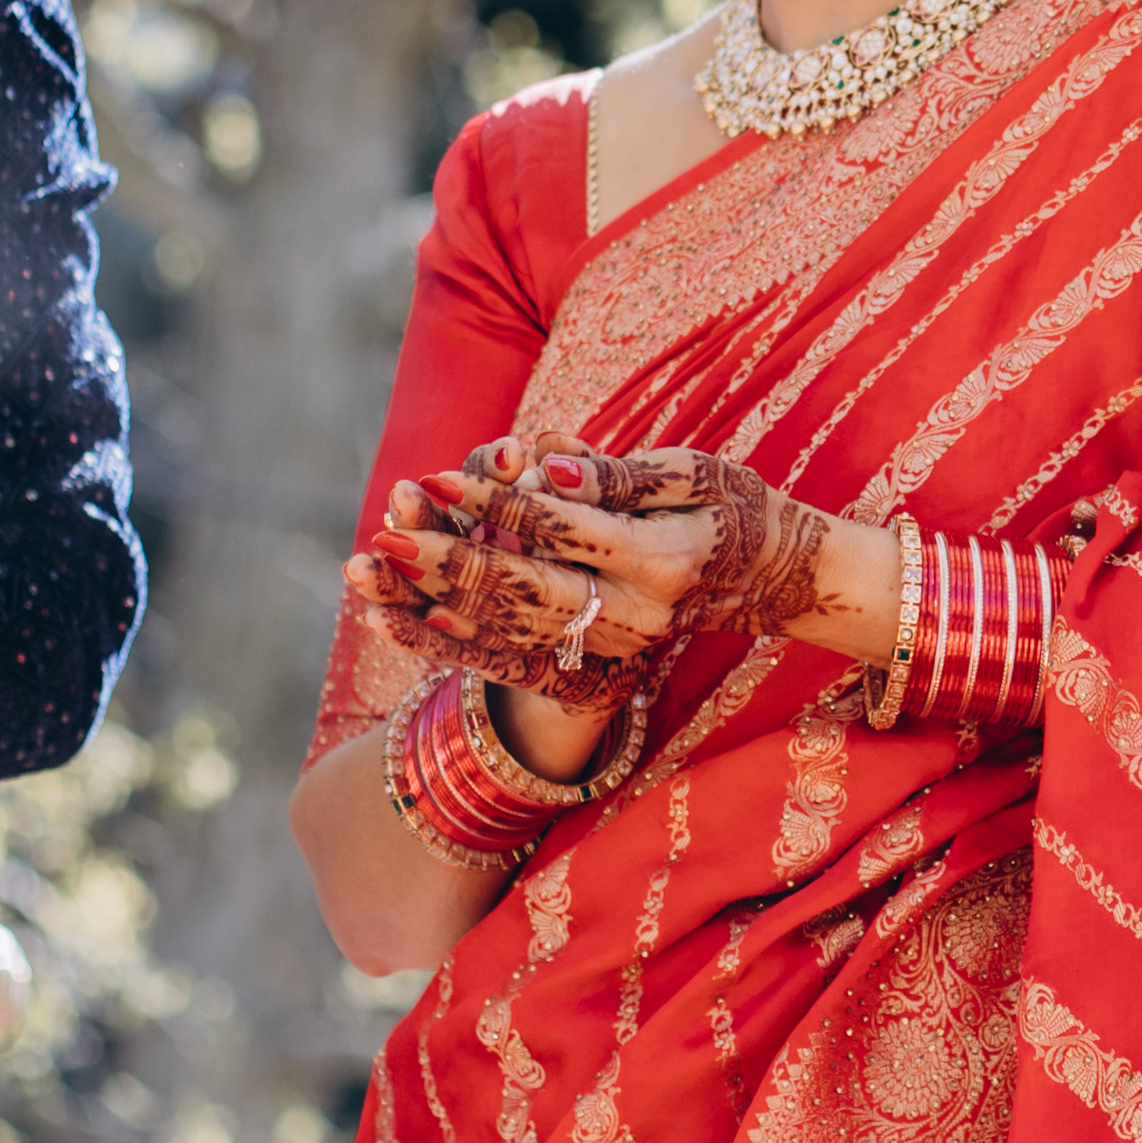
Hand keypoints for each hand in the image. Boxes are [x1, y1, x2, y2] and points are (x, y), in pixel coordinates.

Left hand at [340, 434, 862, 725]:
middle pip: (522, 592)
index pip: (562, 532)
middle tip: (384, 530)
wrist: (774, 582)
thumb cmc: (733, 507)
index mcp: (662, 562)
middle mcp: (635, 620)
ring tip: (366, 573)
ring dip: (427, 603)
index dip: (496, 505)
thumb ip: (616, 476)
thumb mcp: (692, 472)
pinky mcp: (597, 673)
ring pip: (504, 633)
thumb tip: (544, 469)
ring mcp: (614, 655)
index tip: (436, 477)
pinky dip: (450, 645)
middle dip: (445, 561)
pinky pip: (511, 666)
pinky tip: (399, 620)